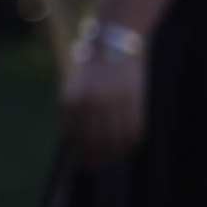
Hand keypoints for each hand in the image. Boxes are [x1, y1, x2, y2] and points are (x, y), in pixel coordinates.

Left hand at [59, 49, 146, 167]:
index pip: (75, 136)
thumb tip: (74, 142)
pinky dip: (130, 141)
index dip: (80, 152)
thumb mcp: (75, 88)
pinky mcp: (134, 99)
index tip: (83, 162)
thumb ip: (74, 112)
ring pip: (115, 138)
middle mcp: (92, 103)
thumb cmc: (92, 68)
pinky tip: (127, 147)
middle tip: (96, 165)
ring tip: (112, 158)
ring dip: (114, 153)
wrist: (114, 41)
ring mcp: (114, 102)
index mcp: (73, 101)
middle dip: (95, 157)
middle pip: (95, 141)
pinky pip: (133, 129)